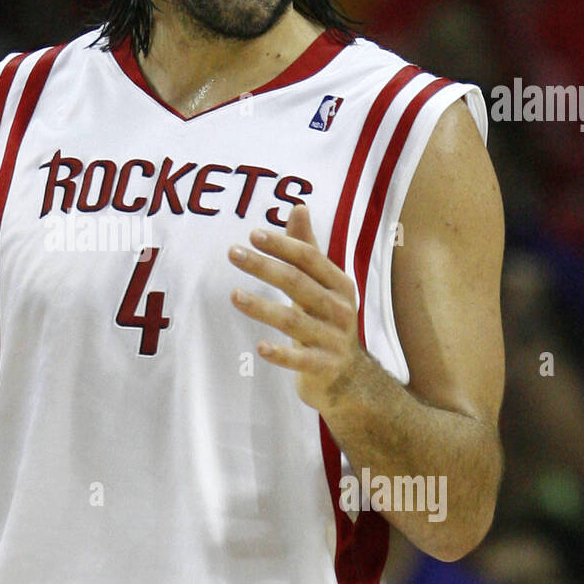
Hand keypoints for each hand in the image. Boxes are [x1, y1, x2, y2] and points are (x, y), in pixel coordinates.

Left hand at [228, 202, 366, 415]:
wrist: (350, 377)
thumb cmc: (328, 321)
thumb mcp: (322, 284)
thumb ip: (308, 248)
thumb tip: (298, 207)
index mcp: (339, 284)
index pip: (310, 259)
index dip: (282, 245)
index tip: (252, 234)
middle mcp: (339, 309)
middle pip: (298, 284)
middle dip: (264, 266)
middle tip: (233, 252)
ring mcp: (332, 339)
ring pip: (294, 321)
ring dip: (262, 307)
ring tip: (234, 295)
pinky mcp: (323, 366)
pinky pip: (300, 359)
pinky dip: (281, 354)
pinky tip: (260, 347)